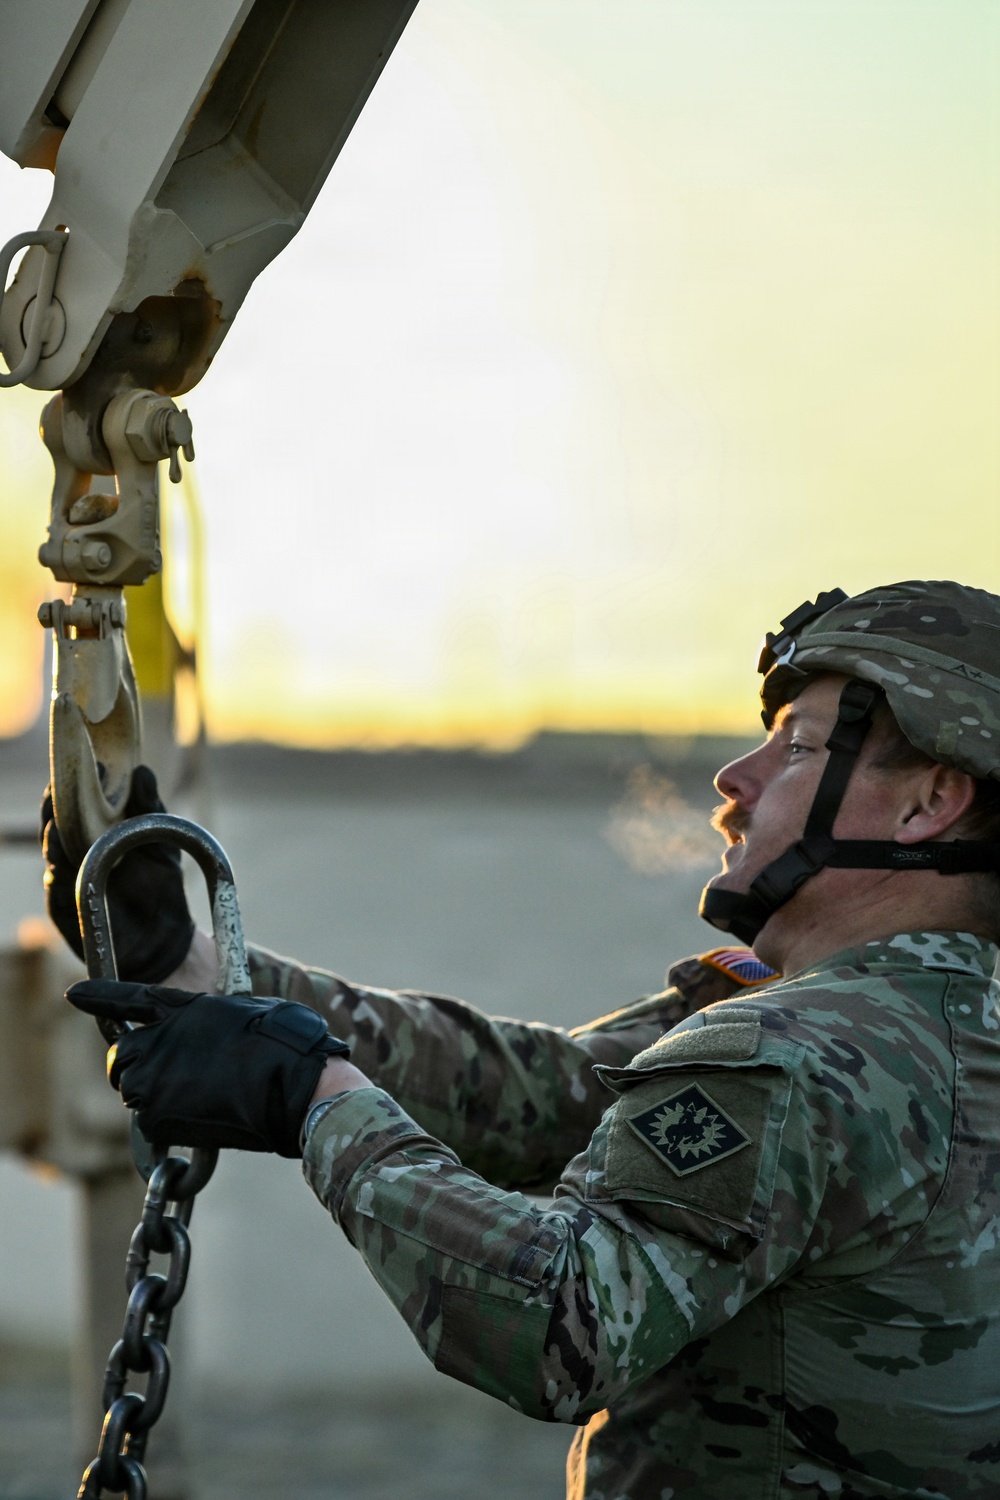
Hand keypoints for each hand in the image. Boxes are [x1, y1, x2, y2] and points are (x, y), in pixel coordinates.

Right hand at [41, 765, 194, 981]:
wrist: (165, 940)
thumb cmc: (160, 886)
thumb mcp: (162, 841)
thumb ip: (151, 807)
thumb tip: (142, 770)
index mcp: (95, 835)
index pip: (75, 803)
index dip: (74, 783)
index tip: (85, 763)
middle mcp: (75, 855)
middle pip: (55, 824)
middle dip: (55, 804)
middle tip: (59, 784)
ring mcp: (67, 882)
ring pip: (52, 854)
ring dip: (52, 836)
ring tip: (57, 820)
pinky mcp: (65, 910)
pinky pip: (56, 889)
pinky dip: (57, 873)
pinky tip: (59, 861)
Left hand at [66, 980, 350, 1156]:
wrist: (293, 1087)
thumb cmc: (284, 1045)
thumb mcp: (244, 1013)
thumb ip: (209, 1021)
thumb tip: (206, 1038)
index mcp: (182, 1008)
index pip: (127, 999)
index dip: (98, 996)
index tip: (74, 994)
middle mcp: (159, 1040)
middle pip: (123, 1055)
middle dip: (135, 1064)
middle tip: (167, 1074)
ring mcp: (155, 1079)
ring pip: (133, 1088)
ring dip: (152, 1092)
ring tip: (192, 1094)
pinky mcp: (158, 1117)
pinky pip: (147, 1120)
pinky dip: (164, 1120)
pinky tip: (197, 1115)